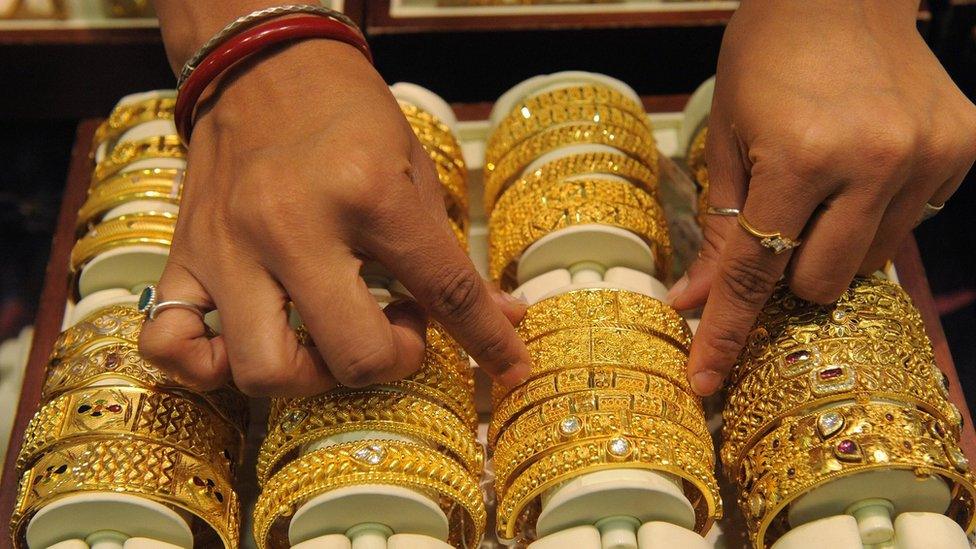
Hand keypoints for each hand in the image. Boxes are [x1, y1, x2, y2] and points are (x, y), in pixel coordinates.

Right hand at [138, 41, 530, 395]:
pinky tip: (247, 344)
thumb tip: (507, 319)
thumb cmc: (349, 115)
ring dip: (312, 375)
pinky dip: (208, 366)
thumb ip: (452, 257)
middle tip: (397, 326)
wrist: (263, 65)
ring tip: (330, 336)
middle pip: (352, 356)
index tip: (509, 368)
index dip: (489, 341)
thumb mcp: (414, 172)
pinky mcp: (184, 255)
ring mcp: (228, 247)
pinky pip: (170, 345)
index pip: (444, 292)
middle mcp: (291, 225)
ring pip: (263, 371)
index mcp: (366, 193)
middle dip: (392, 360)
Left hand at [668, 0, 975, 395]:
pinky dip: (878, 210)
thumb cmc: (768, 56)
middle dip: (788, 272)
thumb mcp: (728, 139)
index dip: (724, 333)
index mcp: (802, 157)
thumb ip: (720, 229)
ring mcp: (929, 157)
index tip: (705, 380)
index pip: (755, 274)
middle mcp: (877, 163)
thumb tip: (693, 301)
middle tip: (779, 221)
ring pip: (869, 261)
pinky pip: (912, 221)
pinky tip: (864, 164)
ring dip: (835, 241)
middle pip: (820, 284)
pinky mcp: (964, 148)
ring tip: (823, 181)